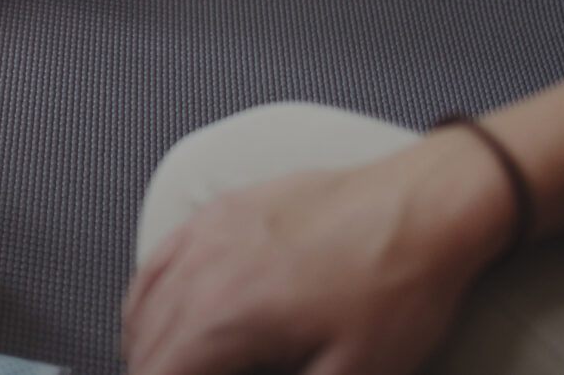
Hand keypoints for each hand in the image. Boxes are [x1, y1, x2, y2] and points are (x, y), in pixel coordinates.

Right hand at [123, 132, 513, 374]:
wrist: (421, 206)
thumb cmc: (395, 289)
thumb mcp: (355, 373)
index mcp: (225, 318)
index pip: (159, 374)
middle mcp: (199, 271)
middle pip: (144, 346)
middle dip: (157, 372)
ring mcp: (204, 234)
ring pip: (141, 306)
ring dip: (147, 348)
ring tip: (172, 370)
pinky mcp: (218, 211)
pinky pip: (156, 262)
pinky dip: (146, 301)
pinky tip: (159, 319)